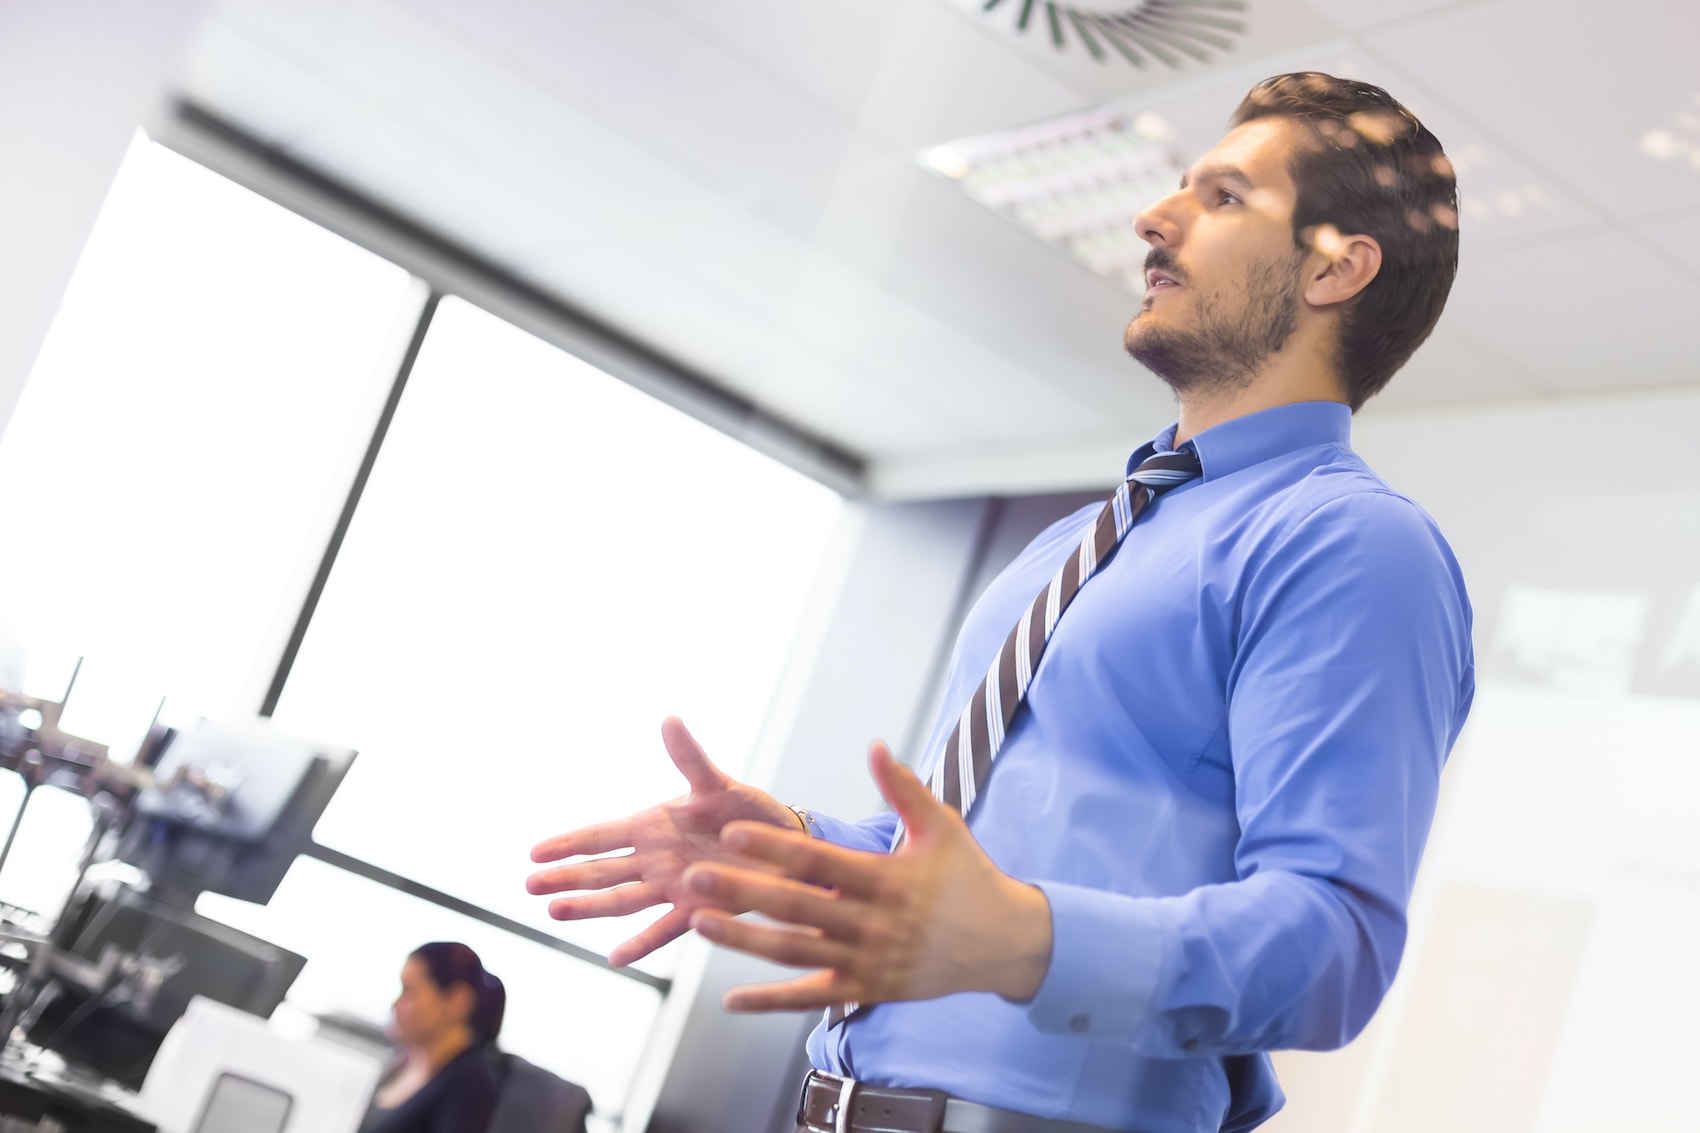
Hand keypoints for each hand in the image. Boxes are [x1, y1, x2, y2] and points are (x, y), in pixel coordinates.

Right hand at [526, 717, 799, 966]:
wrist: (787, 845)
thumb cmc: (749, 810)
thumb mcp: (717, 784)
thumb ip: (690, 758)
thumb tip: (670, 719)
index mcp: (653, 826)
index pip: (601, 835)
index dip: (569, 843)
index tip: (534, 851)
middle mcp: (655, 859)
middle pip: (601, 870)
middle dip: (566, 877)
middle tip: (529, 885)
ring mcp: (672, 887)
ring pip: (622, 900)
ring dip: (590, 907)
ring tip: (555, 912)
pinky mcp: (697, 910)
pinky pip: (664, 930)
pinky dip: (641, 944)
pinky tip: (616, 958)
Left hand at [681, 742, 1052, 1011]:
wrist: (1005, 944)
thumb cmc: (969, 877)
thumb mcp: (943, 826)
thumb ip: (904, 788)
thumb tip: (876, 746)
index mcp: (887, 879)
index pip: (819, 862)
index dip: (773, 848)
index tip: (731, 833)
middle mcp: (873, 924)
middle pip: (795, 908)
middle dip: (741, 892)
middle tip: (691, 877)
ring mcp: (868, 962)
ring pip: (794, 954)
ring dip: (743, 942)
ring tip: (696, 922)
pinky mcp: (866, 991)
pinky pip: (811, 998)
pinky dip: (770, 1002)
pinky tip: (730, 1000)